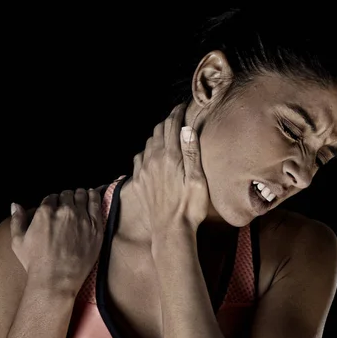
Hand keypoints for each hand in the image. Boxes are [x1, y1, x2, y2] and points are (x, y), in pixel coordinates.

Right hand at [10, 187, 103, 295]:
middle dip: (66, 198)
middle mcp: (65, 212)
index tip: (55, 205)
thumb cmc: (35, 262)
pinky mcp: (95, 227)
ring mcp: (82, 218)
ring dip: (80, 195)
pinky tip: (93, 194)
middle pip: (67, 195)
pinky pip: (96, 204)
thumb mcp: (18, 241)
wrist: (56, 279)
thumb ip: (17, 220)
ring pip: (82, 196)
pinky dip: (94, 196)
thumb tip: (14, 204)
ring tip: (81, 195)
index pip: (51, 197)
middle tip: (68, 202)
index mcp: (45, 212)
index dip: (53, 201)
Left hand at [131, 104, 209, 248]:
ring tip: (167, 134)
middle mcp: (154, 159)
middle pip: (158, 131)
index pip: (172, 125)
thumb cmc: (190, 208)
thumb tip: (186, 129)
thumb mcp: (198, 180)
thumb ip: (191, 153)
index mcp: (170, 156)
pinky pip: (139, 158)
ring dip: (157, 135)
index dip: (177, 112)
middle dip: (168, 121)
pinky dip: (147, 150)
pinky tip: (152, 154)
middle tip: (176, 118)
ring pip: (148, 143)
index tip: (182, 106)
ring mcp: (144, 170)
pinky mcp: (139, 181)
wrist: (170, 231)